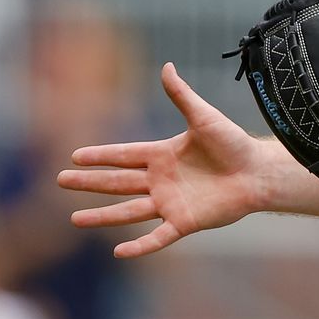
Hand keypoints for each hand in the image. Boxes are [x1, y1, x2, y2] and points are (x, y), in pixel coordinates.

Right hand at [58, 62, 266, 257]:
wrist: (258, 171)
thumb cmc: (234, 143)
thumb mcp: (204, 117)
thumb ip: (182, 95)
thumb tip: (166, 66)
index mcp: (163, 154)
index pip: (123, 155)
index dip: (100, 156)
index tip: (74, 156)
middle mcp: (161, 180)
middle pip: (118, 182)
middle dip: (89, 182)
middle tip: (60, 181)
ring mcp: (170, 202)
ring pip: (128, 211)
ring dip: (102, 216)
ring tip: (74, 219)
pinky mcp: (184, 222)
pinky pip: (157, 237)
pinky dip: (139, 246)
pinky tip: (119, 253)